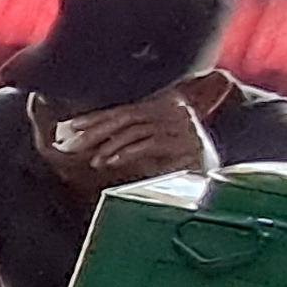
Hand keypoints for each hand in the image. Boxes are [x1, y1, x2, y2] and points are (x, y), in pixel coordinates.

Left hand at [59, 92, 216, 182]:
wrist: (214, 181)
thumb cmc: (178, 165)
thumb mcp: (150, 146)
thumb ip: (128, 137)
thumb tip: (91, 140)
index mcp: (166, 105)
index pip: (125, 110)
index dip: (97, 117)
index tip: (72, 126)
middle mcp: (175, 111)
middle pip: (128, 117)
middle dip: (97, 130)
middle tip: (74, 143)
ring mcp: (182, 126)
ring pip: (136, 130)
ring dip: (111, 146)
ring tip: (94, 161)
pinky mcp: (186, 143)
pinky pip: (149, 144)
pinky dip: (126, 152)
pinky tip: (111, 161)